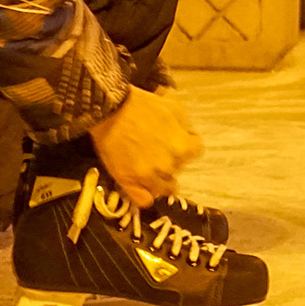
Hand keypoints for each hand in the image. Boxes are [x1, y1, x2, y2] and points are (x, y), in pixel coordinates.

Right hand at [88, 86, 202, 207]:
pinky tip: (142, 186)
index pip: (195, 152)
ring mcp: (149, 177)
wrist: (109, 110)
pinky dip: (145, 195)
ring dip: (160, 180)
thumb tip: (188, 135)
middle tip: (158, 149)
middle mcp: (169, 166)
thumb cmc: (140, 105)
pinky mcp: (129, 184)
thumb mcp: (173, 106)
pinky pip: (144, 200)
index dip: (186, 144)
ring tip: (149, 168)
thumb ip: (185, 125)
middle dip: (172, 160)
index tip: (176, 139)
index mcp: (182, 147)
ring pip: (164, 188)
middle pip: (178, 169)